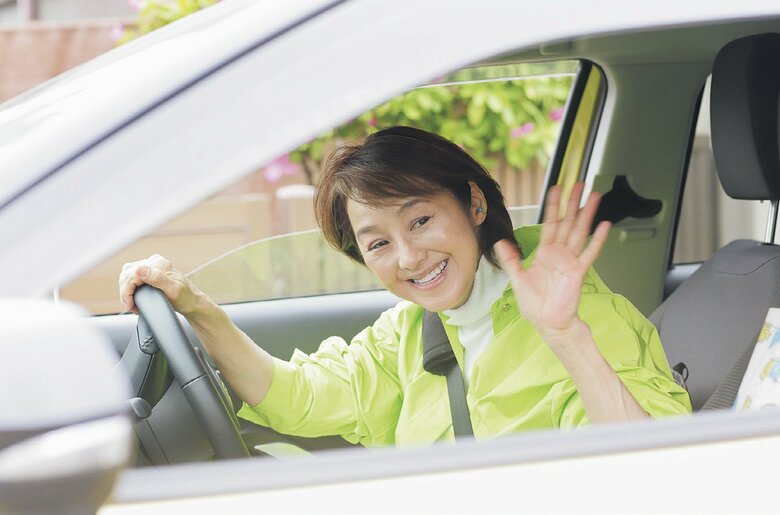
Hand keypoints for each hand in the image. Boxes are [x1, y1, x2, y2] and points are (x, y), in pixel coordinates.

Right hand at [118, 254, 202, 315]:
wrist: (192, 301)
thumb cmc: (186, 297)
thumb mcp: (173, 290)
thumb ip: (157, 278)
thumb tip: (139, 269)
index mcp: (159, 264)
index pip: (131, 274)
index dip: (126, 291)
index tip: (129, 305)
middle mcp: (154, 262)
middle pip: (127, 274)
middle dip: (125, 292)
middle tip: (130, 307)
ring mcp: (151, 266)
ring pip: (127, 275)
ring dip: (126, 291)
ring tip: (132, 304)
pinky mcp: (149, 272)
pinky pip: (132, 277)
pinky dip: (129, 289)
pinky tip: (134, 298)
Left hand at [494, 182, 609, 343]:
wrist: (548, 322)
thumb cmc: (535, 304)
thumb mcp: (517, 279)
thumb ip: (510, 259)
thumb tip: (500, 242)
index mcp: (545, 252)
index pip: (550, 223)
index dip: (553, 206)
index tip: (556, 189)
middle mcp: (559, 253)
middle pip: (567, 221)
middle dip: (573, 202)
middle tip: (580, 184)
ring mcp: (570, 260)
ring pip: (579, 231)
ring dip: (587, 214)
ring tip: (594, 197)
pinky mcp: (578, 271)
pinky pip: (589, 252)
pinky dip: (596, 239)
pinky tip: (604, 225)